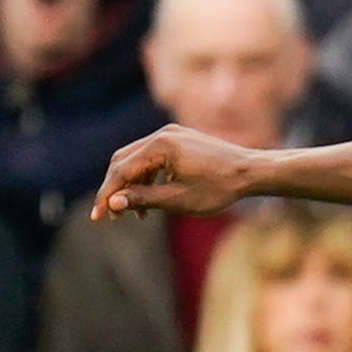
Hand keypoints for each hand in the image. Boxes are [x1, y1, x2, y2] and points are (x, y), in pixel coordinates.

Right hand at [93, 124, 260, 220]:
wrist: (252, 171)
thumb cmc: (221, 188)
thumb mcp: (180, 200)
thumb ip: (145, 200)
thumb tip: (114, 202)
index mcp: (160, 146)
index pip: (122, 170)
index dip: (108, 194)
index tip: (98, 216)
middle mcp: (162, 135)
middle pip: (124, 161)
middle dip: (116, 189)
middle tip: (112, 215)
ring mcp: (171, 135)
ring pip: (137, 160)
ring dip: (132, 185)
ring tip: (135, 214)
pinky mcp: (179, 140)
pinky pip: (153, 158)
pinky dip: (148, 178)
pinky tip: (151, 200)